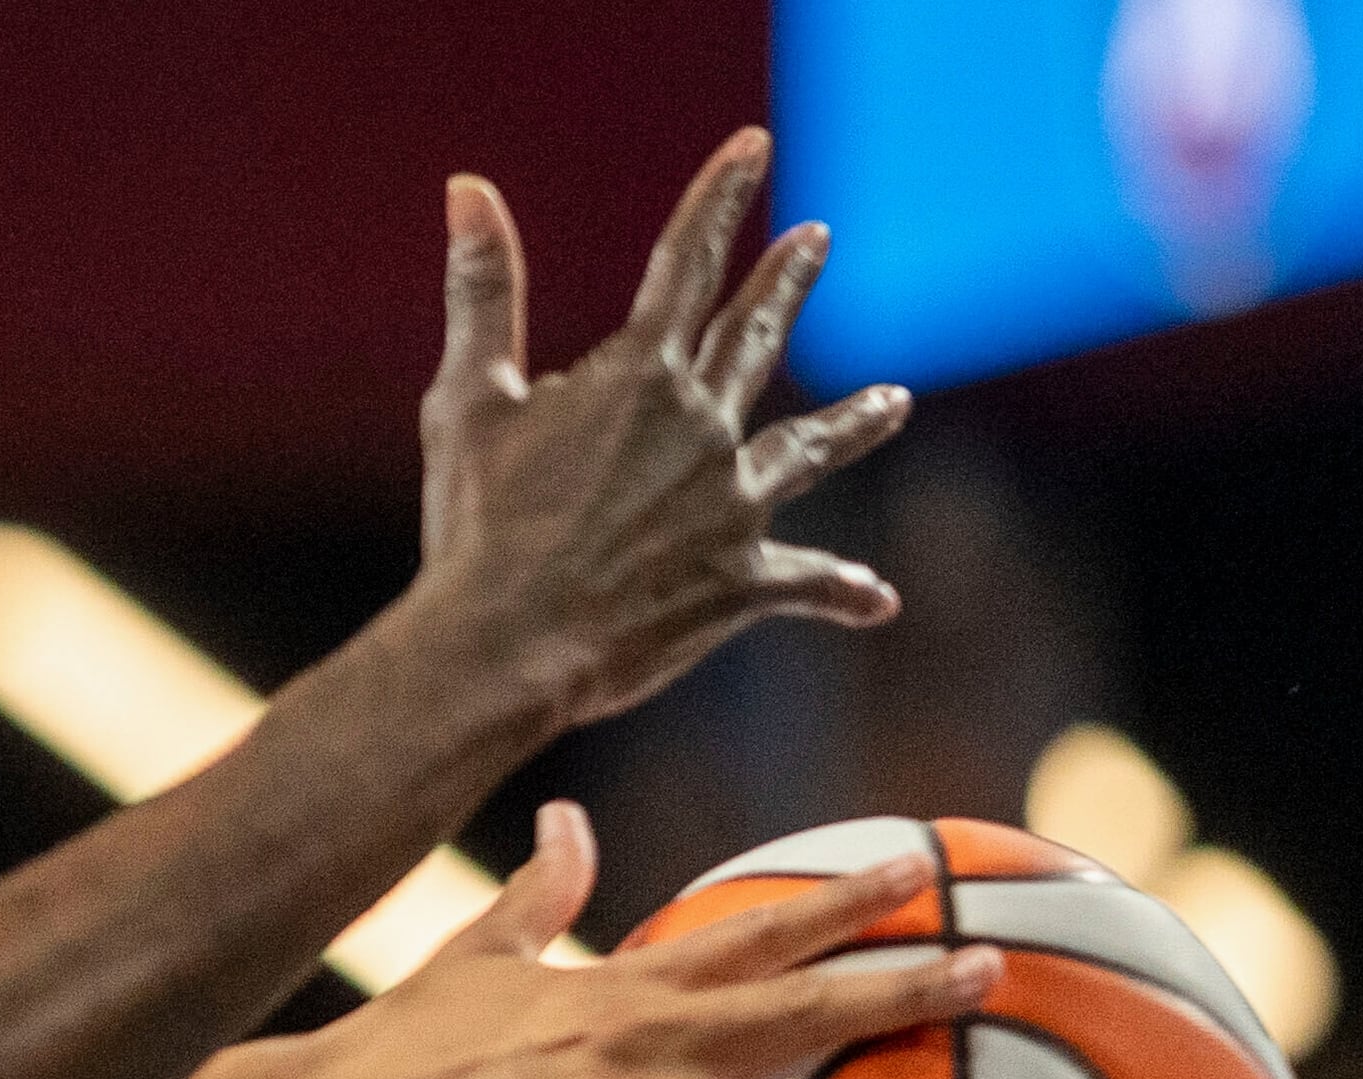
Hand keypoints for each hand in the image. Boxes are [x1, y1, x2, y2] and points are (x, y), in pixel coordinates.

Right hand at [269, 800, 994, 1078]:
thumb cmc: (396, 1045)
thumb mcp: (474, 952)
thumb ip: (542, 895)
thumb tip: (570, 820)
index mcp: (616, 986)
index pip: (752, 931)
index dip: (840, 901)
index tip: (919, 870)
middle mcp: (638, 1044)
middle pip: (795, 1010)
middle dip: (900, 988)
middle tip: (993, 971)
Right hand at [405, 127, 912, 730]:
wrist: (510, 643)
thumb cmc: (479, 525)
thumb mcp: (467, 400)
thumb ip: (484, 294)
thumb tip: (468, 190)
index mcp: (639, 376)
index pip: (686, 262)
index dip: (720, 199)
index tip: (754, 151)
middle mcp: (702, 427)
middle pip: (754, 338)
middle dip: (785, 283)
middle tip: (817, 241)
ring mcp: (732, 503)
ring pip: (808, 449)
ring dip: (854, 422)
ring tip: (895, 402)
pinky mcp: (741, 580)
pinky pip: (805, 582)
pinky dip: (841, 590)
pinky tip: (879, 600)